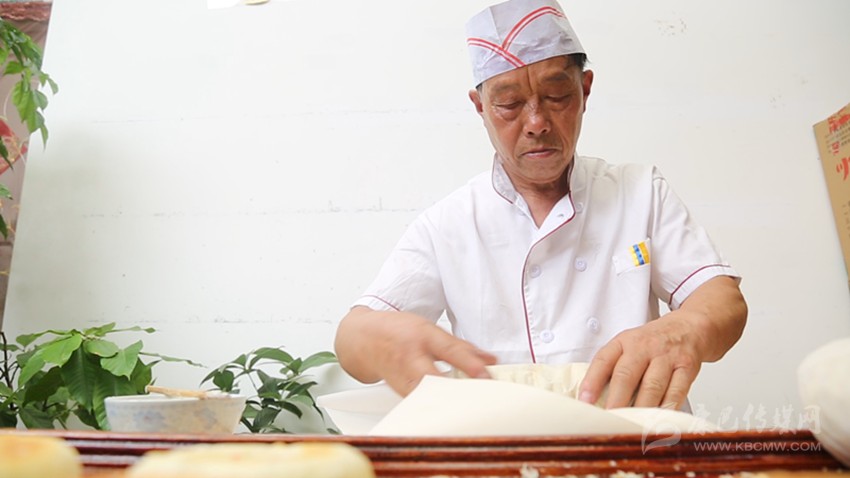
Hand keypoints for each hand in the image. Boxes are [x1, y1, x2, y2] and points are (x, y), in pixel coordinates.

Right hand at [335, 306, 497, 395]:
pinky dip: (436, 409)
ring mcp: (402, 377)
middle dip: (457, 390)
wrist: (363, 339)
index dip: (469, 363)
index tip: (487, 375)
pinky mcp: (398, 393)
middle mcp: (410, 357)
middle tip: (480, 399)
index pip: (448, 349)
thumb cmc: (398, 331)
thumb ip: (460, 346)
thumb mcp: (429, 329)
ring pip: (427, 396)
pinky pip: (419, 403)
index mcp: (421, 335)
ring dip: (449, 404)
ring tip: (470, 410)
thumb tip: (490, 360)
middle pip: (435, 378)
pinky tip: (451, 415)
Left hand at [578, 276, 745, 409]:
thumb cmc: (654, 342)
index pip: (603, 360)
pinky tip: (658, 419)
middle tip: (608, 418)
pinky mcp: (687, 367)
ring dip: (640, 408)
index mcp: (624, 341)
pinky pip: (676, 391)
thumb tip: (593, 398)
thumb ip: (613, 367)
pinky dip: (666, 408)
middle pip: (626, 374)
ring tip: (631, 424)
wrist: (690, 327)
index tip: (584, 401)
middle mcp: (644, 347)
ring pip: (651, 386)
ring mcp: (666, 356)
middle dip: (616, 399)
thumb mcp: (629, 345)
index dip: (592, 381)